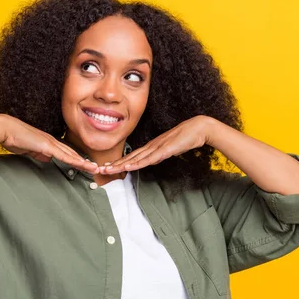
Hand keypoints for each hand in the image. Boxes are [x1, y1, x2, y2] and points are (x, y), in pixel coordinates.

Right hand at [0, 114, 99, 173]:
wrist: (6, 129)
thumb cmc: (14, 138)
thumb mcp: (29, 149)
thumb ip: (39, 154)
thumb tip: (47, 159)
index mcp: (48, 142)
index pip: (65, 152)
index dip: (76, 159)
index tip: (84, 166)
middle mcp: (52, 141)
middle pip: (72, 153)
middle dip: (84, 161)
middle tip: (95, 168)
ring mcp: (50, 143)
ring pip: (71, 154)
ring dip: (83, 162)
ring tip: (94, 169)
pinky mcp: (47, 145)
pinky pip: (63, 155)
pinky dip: (74, 161)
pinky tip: (82, 165)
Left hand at [99, 115, 213, 173]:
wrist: (199, 128)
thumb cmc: (186, 138)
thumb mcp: (170, 149)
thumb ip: (161, 154)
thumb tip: (154, 160)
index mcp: (152, 146)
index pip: (132, 156)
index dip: (119, 162)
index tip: (108, 167)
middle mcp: (151, 146)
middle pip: (130, 157)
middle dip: (115, 164)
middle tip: (100, 170)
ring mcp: (157, 147)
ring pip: (135, 158)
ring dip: (121, 165)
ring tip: (108, 170)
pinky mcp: (164, 150)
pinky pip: (148, 159)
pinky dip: (137, 163)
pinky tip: (128, 167)